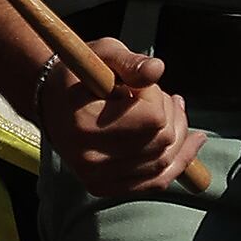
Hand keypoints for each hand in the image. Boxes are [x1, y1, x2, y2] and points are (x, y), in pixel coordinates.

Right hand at [37, 40, 208, 197]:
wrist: (50, 103)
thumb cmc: (80, 73)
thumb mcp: (102, 53)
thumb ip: (130, 61)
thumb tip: (157, 69)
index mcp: (84, 122)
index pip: (152, 118)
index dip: (157, 97)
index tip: (141, 85)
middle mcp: (89, 157)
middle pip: (161, 141)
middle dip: (171, 115)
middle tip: (165, 97)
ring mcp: (95, 176)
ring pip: (163, 162)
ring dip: (177, 135)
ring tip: (170, 113)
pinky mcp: (102, 187)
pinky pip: (155, 181)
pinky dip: (178, 162)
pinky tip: (190, 142)